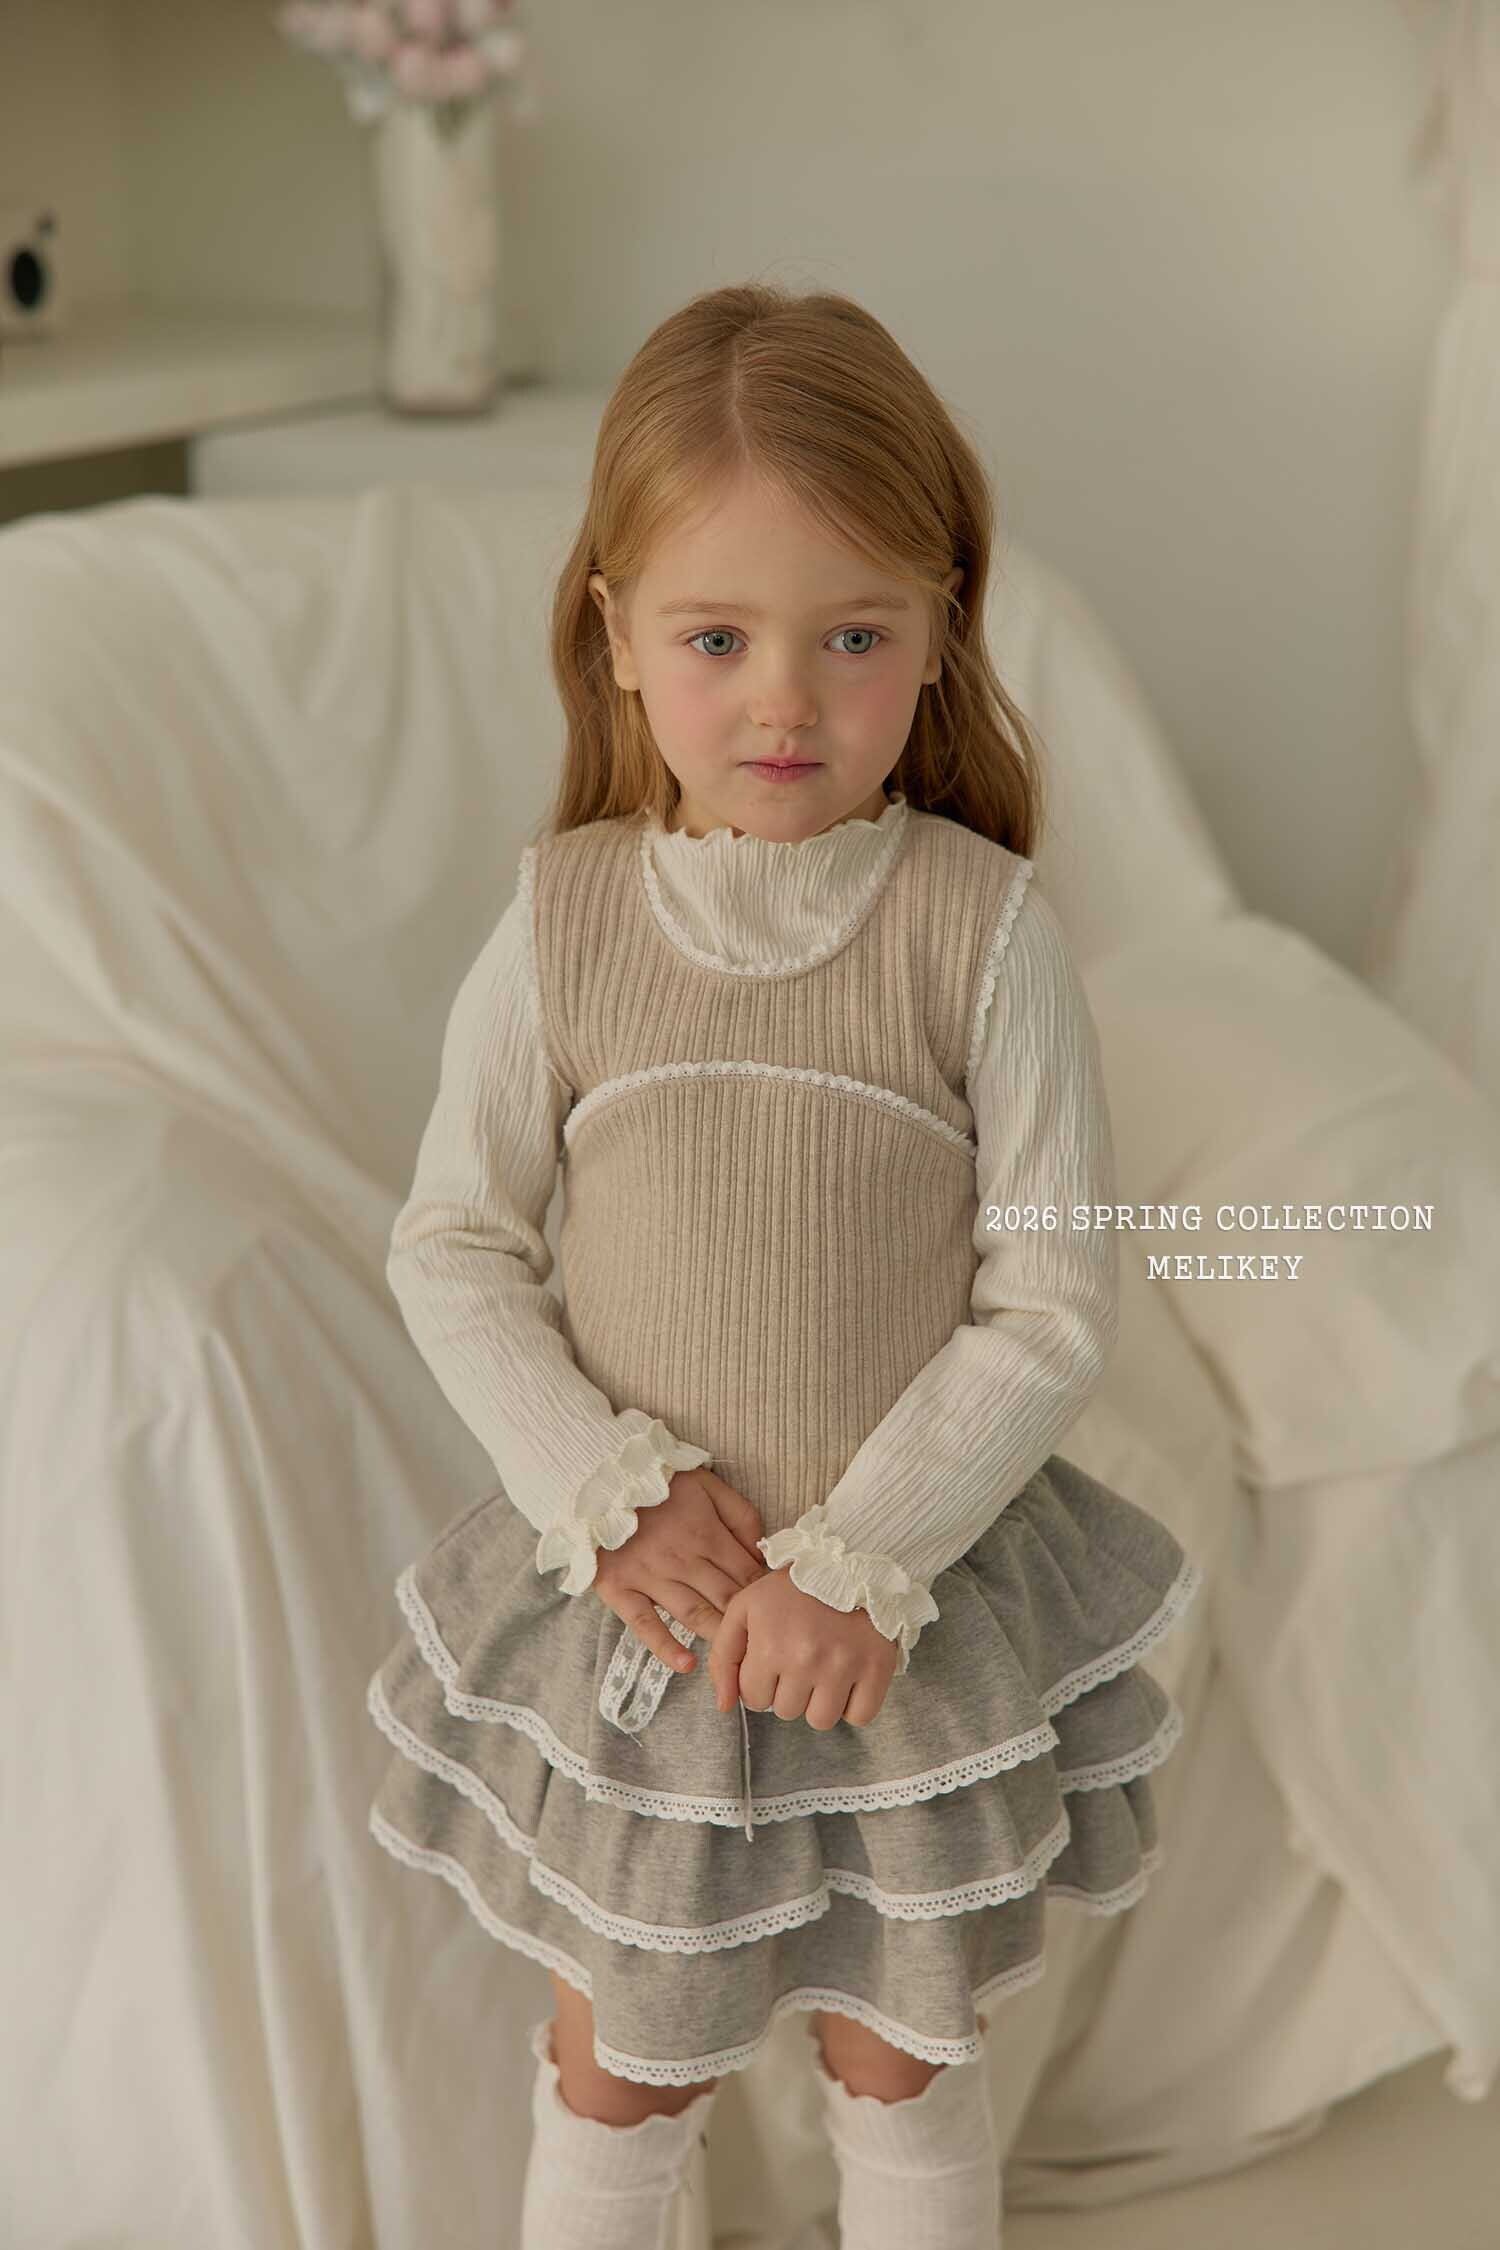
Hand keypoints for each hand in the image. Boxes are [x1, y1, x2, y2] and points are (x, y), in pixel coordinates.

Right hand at [590, 1467, 770, 1676]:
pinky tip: (687, 1664)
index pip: (746, 1574)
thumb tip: (762, 1552)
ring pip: (694, 1615)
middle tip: (764, 1640)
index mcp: (706, 1533)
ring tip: (737, 1658)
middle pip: (725, 1598)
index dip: (764, 1594)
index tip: (775, 1610)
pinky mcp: (619, 1589)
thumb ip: (741, 1514)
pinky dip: (665, 1646)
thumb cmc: (657, 1480)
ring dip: (718, 1636)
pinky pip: (644, 1624)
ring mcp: (649, 1577)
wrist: (597, 1476)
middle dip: (748, 1621)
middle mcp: (682, 1559)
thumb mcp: (708, 1483)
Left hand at [708, 1565, 901, 1729]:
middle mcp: (807, 1660)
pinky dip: (854, 1705)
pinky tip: (848, 1678)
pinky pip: (860, 1716)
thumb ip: (724, 1656)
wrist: (849, 1561)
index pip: (754, 1699)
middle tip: (800, 1658)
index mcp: (770, 1646)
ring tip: (823, 1669)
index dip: (760, 1681)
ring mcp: (845, 1666)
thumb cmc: (792, 1587)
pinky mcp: (877, 1668)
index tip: (773, 1658)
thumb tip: (724, 1706)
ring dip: (819, 1702)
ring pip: (821, 1720)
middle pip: (787, 1712)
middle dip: (788, 1690)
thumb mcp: (745, 1608)